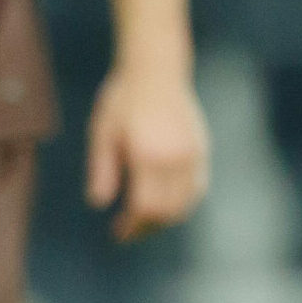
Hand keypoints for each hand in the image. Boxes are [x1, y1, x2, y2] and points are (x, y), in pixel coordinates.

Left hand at [87, 58, 210, 242]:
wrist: (156, 69)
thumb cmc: (123, 99)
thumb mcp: (103, 133)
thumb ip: (102, 170)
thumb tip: (100, 204)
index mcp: (147, 155)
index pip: (145, 207)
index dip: (132, 226)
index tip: (118, 233)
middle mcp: (174, 158)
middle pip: (166, 211)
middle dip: (148, 227)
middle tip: (130, 231)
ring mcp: (192, 153)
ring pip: (186, 202)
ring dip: (167, 217)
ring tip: (147, 219)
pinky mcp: (201, 148)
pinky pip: (198, 186)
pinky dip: (185, 201)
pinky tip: (169, 202)